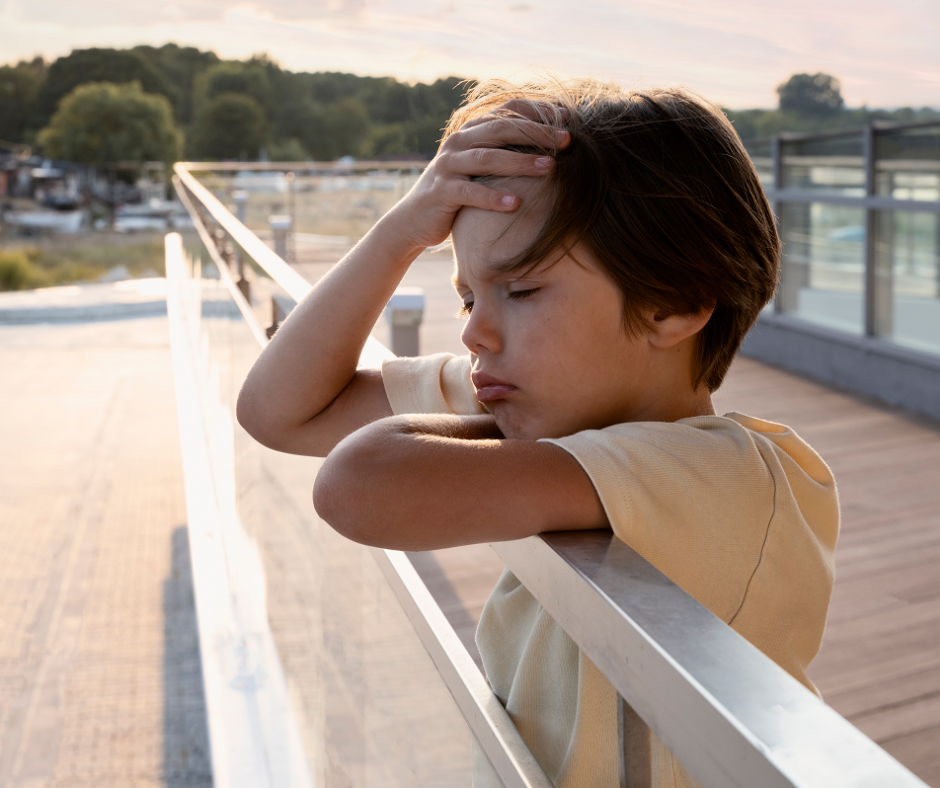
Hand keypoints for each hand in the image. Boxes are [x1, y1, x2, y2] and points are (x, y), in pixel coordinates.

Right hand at [386, 100, 570, 251]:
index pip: (507, 111)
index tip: (568, 118)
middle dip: (537, 133)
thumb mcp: (481, 169)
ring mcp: (448, 165)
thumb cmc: (459, 193)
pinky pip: (470, 192)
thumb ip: (506, 153)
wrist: (415, 219)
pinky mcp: (441, 192)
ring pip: (487, 158)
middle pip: (501, 129)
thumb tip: (552, 145)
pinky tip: (515, 204)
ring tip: (550, 168)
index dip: (538, 112)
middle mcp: (459, 142)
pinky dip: (493, 197)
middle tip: (568, 141)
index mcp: (472, 131)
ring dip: (520, 162)